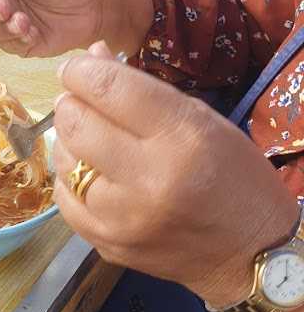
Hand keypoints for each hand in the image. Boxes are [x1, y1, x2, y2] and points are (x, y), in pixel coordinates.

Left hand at [53, 43, 298, 306]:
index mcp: (181, 138)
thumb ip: (142, 90)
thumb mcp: (203, 119)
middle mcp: (147, 179)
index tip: (77, 68)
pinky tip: (87, 169)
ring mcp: (122, 218)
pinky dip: (69, 176)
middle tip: (81, 100)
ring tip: (89, 134)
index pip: (108, 88)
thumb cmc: (234, 177)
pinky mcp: (107, 244)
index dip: (81, 70)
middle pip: (77, 122)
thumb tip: (91, 57)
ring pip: (63, 160)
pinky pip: (64, 199)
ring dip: (69, 138)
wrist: (248, 254)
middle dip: (72, 101)